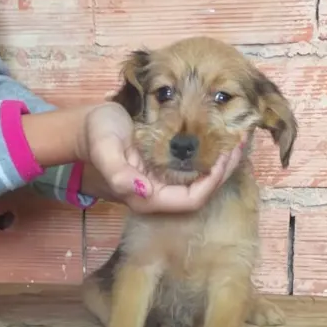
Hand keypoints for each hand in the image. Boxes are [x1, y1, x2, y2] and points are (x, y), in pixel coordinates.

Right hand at [79, 102, 243, 213]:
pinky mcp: (164, 167)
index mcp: (147, 197)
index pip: (191, 199)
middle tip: (241, 143)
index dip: (211, 183)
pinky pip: (194, 167)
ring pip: (201, 180)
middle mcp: (158, 193)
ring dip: (221, 162)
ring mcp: (162, 181)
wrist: (85, 127)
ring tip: (238, 139)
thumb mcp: (105, 150)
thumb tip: (142, 190)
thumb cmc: (96, 136)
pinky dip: (210, 154)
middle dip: (224, 171)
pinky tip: (221, 137)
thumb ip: (118, 173)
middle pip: (202, 192)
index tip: (223, 158)